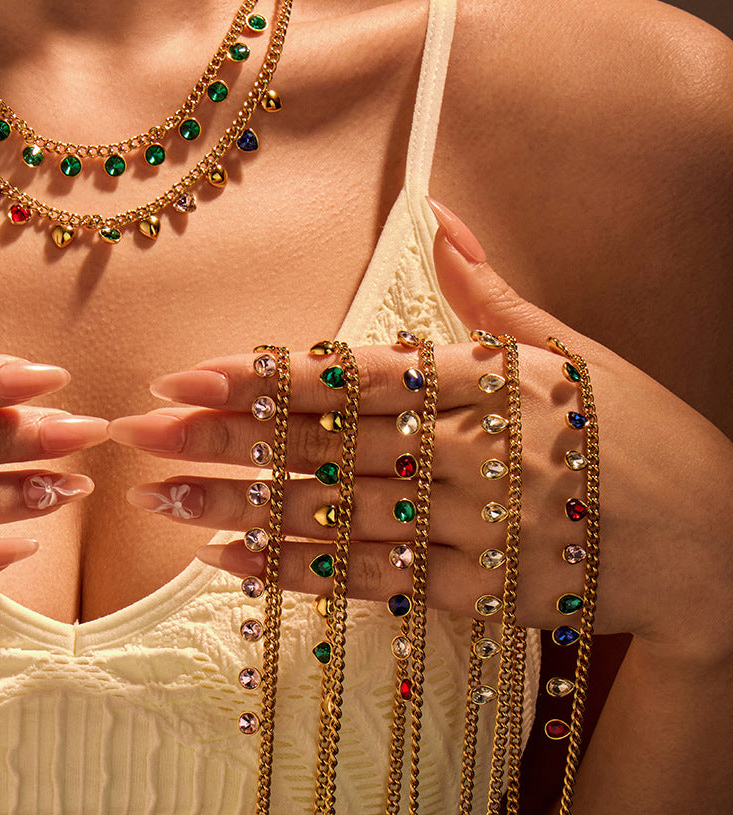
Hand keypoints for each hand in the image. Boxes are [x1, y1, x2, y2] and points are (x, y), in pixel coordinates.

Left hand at [110, 201, 732, 664]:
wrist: (724, 549)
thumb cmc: (646, 441)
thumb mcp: (578, 353)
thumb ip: (492, 297)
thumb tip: (439, 220)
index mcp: (496, 381)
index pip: (357, 374)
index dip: (267, 375)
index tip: (190, 372)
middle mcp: (478, 452)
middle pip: (328, 444)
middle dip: (226, 437)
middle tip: (140, 431)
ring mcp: (477, 528)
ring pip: (335, 515)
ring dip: (240, 507)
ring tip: (160, 498)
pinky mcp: (480, 594)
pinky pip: (370, 582)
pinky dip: (294, 573)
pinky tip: (227, 560)